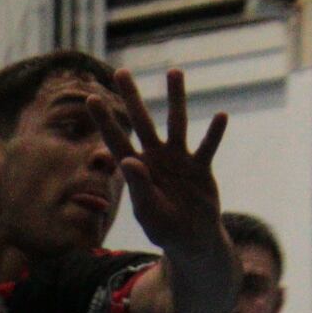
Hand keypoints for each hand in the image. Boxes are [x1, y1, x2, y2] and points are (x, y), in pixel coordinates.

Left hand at [96, 69, 228, 254]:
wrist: (191, 239)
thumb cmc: (163, 228)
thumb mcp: (148, 212)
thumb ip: (139, 187)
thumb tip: (129, 160)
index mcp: (136, 170)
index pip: (116, 141)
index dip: (104, 121)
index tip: (90, 99)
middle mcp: (155, 158)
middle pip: (141, 122)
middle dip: (131, 98)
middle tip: (120, 72)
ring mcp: (178, 159)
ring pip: (176, 123)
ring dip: (176, 98)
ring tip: (174, 72)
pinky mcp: (200, 167)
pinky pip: (207, 146)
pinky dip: (215, 133)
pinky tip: (221, 116)